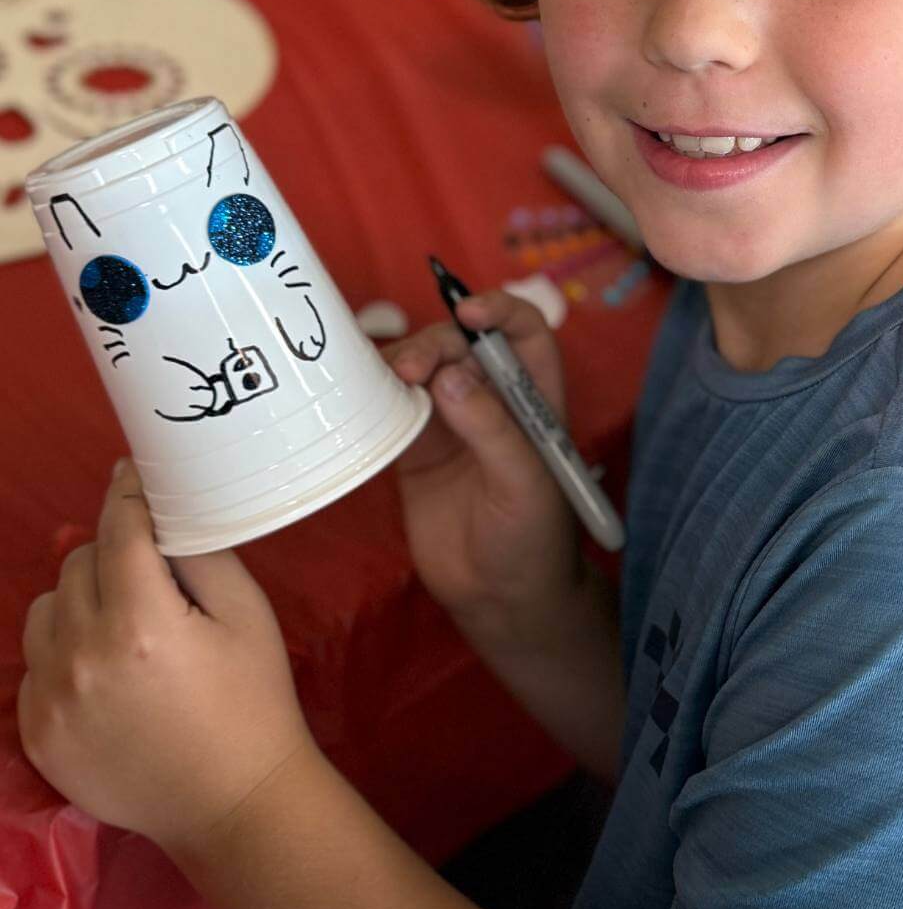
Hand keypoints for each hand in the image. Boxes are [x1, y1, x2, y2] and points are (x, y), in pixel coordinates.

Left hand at [18, 462, 312, 851]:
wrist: (230, 799)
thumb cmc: (253, 699)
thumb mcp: (247, 613)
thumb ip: (202, 553)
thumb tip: (163, 509)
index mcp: (142, 623)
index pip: (120, 531)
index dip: (127, 493)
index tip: (132, 471)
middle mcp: (83, 656)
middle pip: (79, 562)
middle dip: (114, 550)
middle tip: (153, 566)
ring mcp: (50, 698)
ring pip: (46, 606)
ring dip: (80, 596)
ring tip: (124, 616)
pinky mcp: (35, 731)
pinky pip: (35, 660)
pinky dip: (65, 647)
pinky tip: (107, 665)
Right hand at [387, 290, 584, 651]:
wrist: (500, 598)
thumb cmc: (533, 539)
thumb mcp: (524, 483)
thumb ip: (491, 427)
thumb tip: (451, 374)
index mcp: (535, 397)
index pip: (524, 330)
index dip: (500, 310)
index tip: (468, 312)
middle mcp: (493, 399)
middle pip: (463, 344)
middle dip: (437, 342)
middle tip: (410, 369)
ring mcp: (452, 421)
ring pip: (424, 368)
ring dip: (403, 363)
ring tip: (388, 380)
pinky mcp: (415, 449)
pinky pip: (392, 405)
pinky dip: (375, 392)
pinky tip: (360, 393)